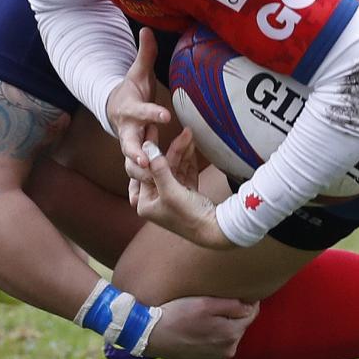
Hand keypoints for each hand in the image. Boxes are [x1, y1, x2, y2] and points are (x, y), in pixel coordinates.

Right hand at [108, 28, 171, 172]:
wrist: (115, 107)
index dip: (152, 114)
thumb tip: (147, 28)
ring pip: (131, 164)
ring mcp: (129, 145)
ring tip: (151, 184)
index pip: (141, 112)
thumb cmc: (131, 90)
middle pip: (129, 144)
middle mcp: (127, 131)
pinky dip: (140, 185)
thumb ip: (144, 53)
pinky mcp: (134, 156)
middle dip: (137, 155)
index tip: (165, 116)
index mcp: (130, 110)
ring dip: (139, 174)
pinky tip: (146, 201)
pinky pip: (137, 173)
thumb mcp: (138, 72)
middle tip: (147, 163)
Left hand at [129, 128, 232, 249]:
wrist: (217, 230)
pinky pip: (185, 173)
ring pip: (173, 168)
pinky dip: (188, 160)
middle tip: (160, 128)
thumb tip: (147, 146)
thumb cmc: (189, 216)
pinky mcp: (187, 195)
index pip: (141, 171)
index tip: (146, 133)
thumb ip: (158, 167)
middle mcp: (156, 200)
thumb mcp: (170, 190)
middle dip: (167, 149)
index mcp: (145, 203)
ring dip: (180, 152)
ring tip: (187, 133)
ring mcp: (172, 197)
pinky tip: (191, 144)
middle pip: (158, 168)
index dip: (145, 151)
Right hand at [143, 295, 258, 358]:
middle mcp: (228, 350)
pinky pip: (217, 347)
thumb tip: (251, 306)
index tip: (234, 293)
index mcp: (231, 334)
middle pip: (239, 326)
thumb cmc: (178, 314)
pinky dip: (212, 339)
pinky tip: (198, 331)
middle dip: (231, 315)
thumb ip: (233, 305)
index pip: (251, 313)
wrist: (152, 335)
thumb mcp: (205, 303)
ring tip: (202, 318)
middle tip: (211, 304)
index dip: (245, 301)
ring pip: (228, 337)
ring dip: (222, 327)